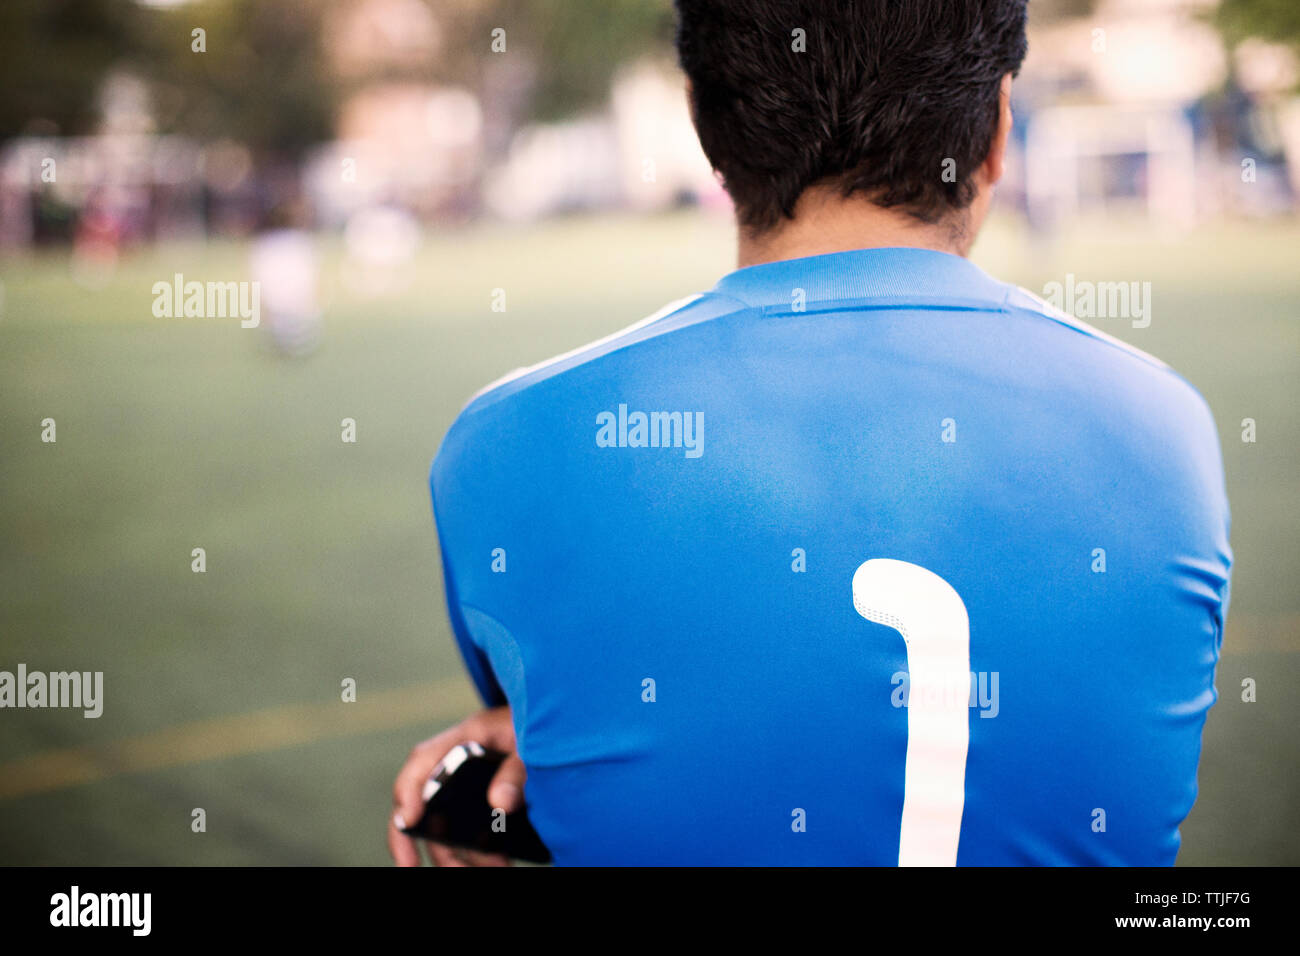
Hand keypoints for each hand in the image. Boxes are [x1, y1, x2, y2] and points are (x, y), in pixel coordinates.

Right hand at [387, 705, 524, 866]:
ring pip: (447, 825)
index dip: (408, 793)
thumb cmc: (537, 723)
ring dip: (461, 855)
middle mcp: (455, 763)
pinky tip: (499, 862)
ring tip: (492, 869)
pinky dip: (479, 851)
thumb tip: (501, 804)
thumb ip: (516, 770)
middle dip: (432, 843)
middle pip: (426, 805)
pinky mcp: (481, 800)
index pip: (420, 763)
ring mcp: (464, 783)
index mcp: (463, 739)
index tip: (409, 822)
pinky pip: (469, 829)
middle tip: (428, 869)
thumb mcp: (530, 742)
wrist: (554, 723)